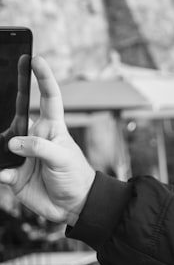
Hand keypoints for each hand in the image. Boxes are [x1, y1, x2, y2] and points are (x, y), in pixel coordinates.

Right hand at [0, 56, 96, 225]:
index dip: (43, 78)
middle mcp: (33, 137)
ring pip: (0, 142)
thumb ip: (40, 148)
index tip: (35, 59)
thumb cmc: (75, 176)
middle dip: (2, 102)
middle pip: (13, 115)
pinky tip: (4, 174)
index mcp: (51, 128)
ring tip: (5, 148)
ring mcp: (21, 155)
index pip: (48, 98)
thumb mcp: (63, 158)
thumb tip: (13, 142)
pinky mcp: (12, 173)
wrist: (73, 206)